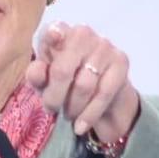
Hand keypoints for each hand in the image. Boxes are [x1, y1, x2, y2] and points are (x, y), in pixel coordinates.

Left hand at [25, 21, 140, 141]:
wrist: (102, 95)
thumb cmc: (65, 83)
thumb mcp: (44, 82)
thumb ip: (36, 76)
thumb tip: (37, 72)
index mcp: (59, 31)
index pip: (52, 32)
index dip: (51, 35)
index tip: (52, 38)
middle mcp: (82, 32)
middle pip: (62, 71)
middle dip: (54, 97)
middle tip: (52, 109)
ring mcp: (104, 45)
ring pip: (83, 86)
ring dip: (72, 107)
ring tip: (68, 115)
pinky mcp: (121, 61)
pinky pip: (103, 93)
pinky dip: (89, 114)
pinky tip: (80, 126)